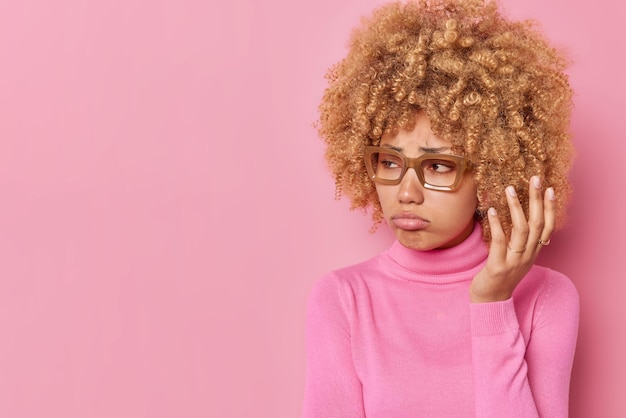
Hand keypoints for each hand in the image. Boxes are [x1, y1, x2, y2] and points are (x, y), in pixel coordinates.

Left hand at [470, 176, 554, 302]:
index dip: (550, 208)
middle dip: (537, 200)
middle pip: (538, 224)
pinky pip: (500, 242)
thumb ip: (520, 241)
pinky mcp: (498, 267)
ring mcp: (514, 261)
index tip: (549, 189)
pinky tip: (491, 210)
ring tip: (510, 189)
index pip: (548, 227)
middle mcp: (528, 256)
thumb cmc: (501, 276)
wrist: (490, 301)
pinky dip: (497, 224)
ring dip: (517, 208)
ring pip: (522, 230)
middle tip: (535, 179)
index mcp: (533, 253)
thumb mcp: (516, 258)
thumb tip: (518, 217)